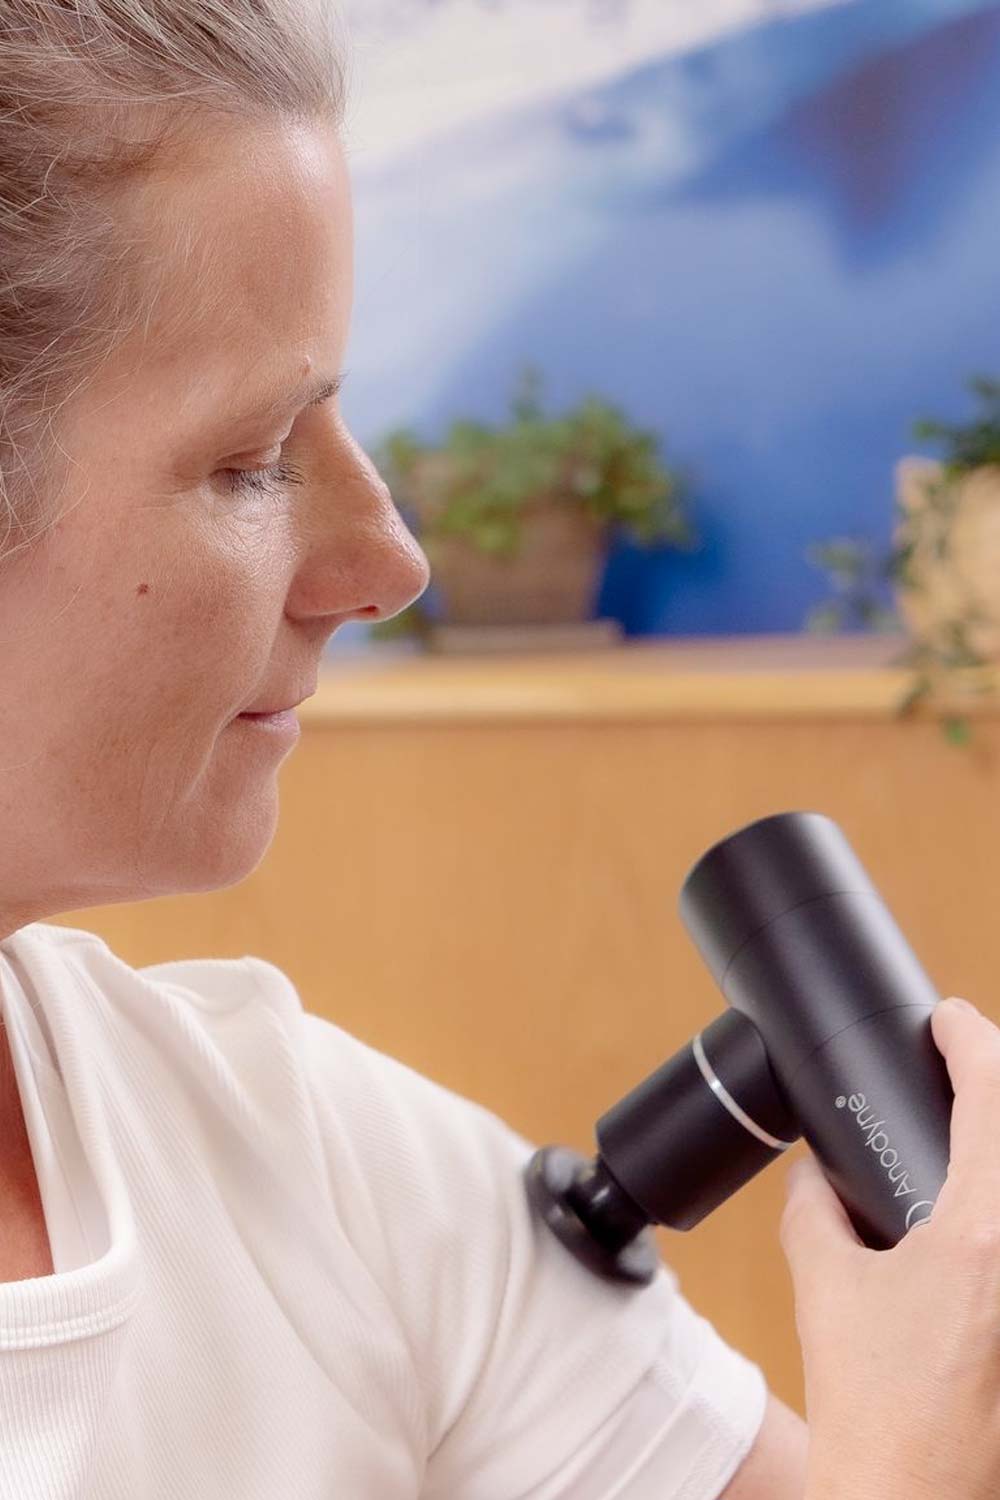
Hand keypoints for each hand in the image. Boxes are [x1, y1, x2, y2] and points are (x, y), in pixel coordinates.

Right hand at [780, 997, 999, 1499]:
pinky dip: (989, 1207)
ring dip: (994, 1151)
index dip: (971, 1041)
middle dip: (993, 1090)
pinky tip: (962, 1215)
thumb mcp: (824, 1290)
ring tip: (961, 1132)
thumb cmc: (876, 1413)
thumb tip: (815, 1175)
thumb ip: (813, 1212)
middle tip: (961, 1067)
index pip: (992, 1100)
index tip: (949, 1020)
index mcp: (981, 1237)